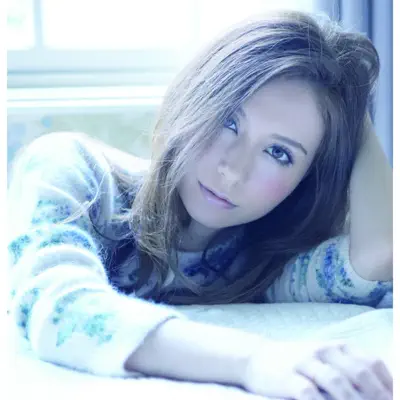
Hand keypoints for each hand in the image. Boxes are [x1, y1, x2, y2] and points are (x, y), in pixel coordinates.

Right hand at [241, 339, 392, 399]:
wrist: (257, 357)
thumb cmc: (298, 363)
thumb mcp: (325, 359)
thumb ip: (350, 370)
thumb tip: (383, 391)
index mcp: (337, 346)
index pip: (371, 363)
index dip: (388, 384)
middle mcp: (323, 350)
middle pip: (358, 373)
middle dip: (376, 396)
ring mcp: (305, 362)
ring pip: (336, 382)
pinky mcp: (288, 377)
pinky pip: (309, 393)